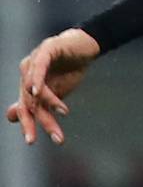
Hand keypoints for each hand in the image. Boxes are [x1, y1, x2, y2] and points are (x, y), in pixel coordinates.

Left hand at [6, 28, 99, 144]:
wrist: (87, 45)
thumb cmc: (71, 67)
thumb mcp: (57, 91)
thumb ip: (38, 103)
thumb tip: (11, 117)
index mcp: (28, 83)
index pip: (25, 107)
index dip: (27, 124)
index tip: (33, 140)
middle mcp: (27, 72)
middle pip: (26, 101)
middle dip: (30, 122)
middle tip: (32, 140)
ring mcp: (34, 61)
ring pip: (34, 88)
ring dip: (48, 102)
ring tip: (63, 112)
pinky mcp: (46, 50)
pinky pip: (39, 67)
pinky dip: (37, 79)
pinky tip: (38, 91)